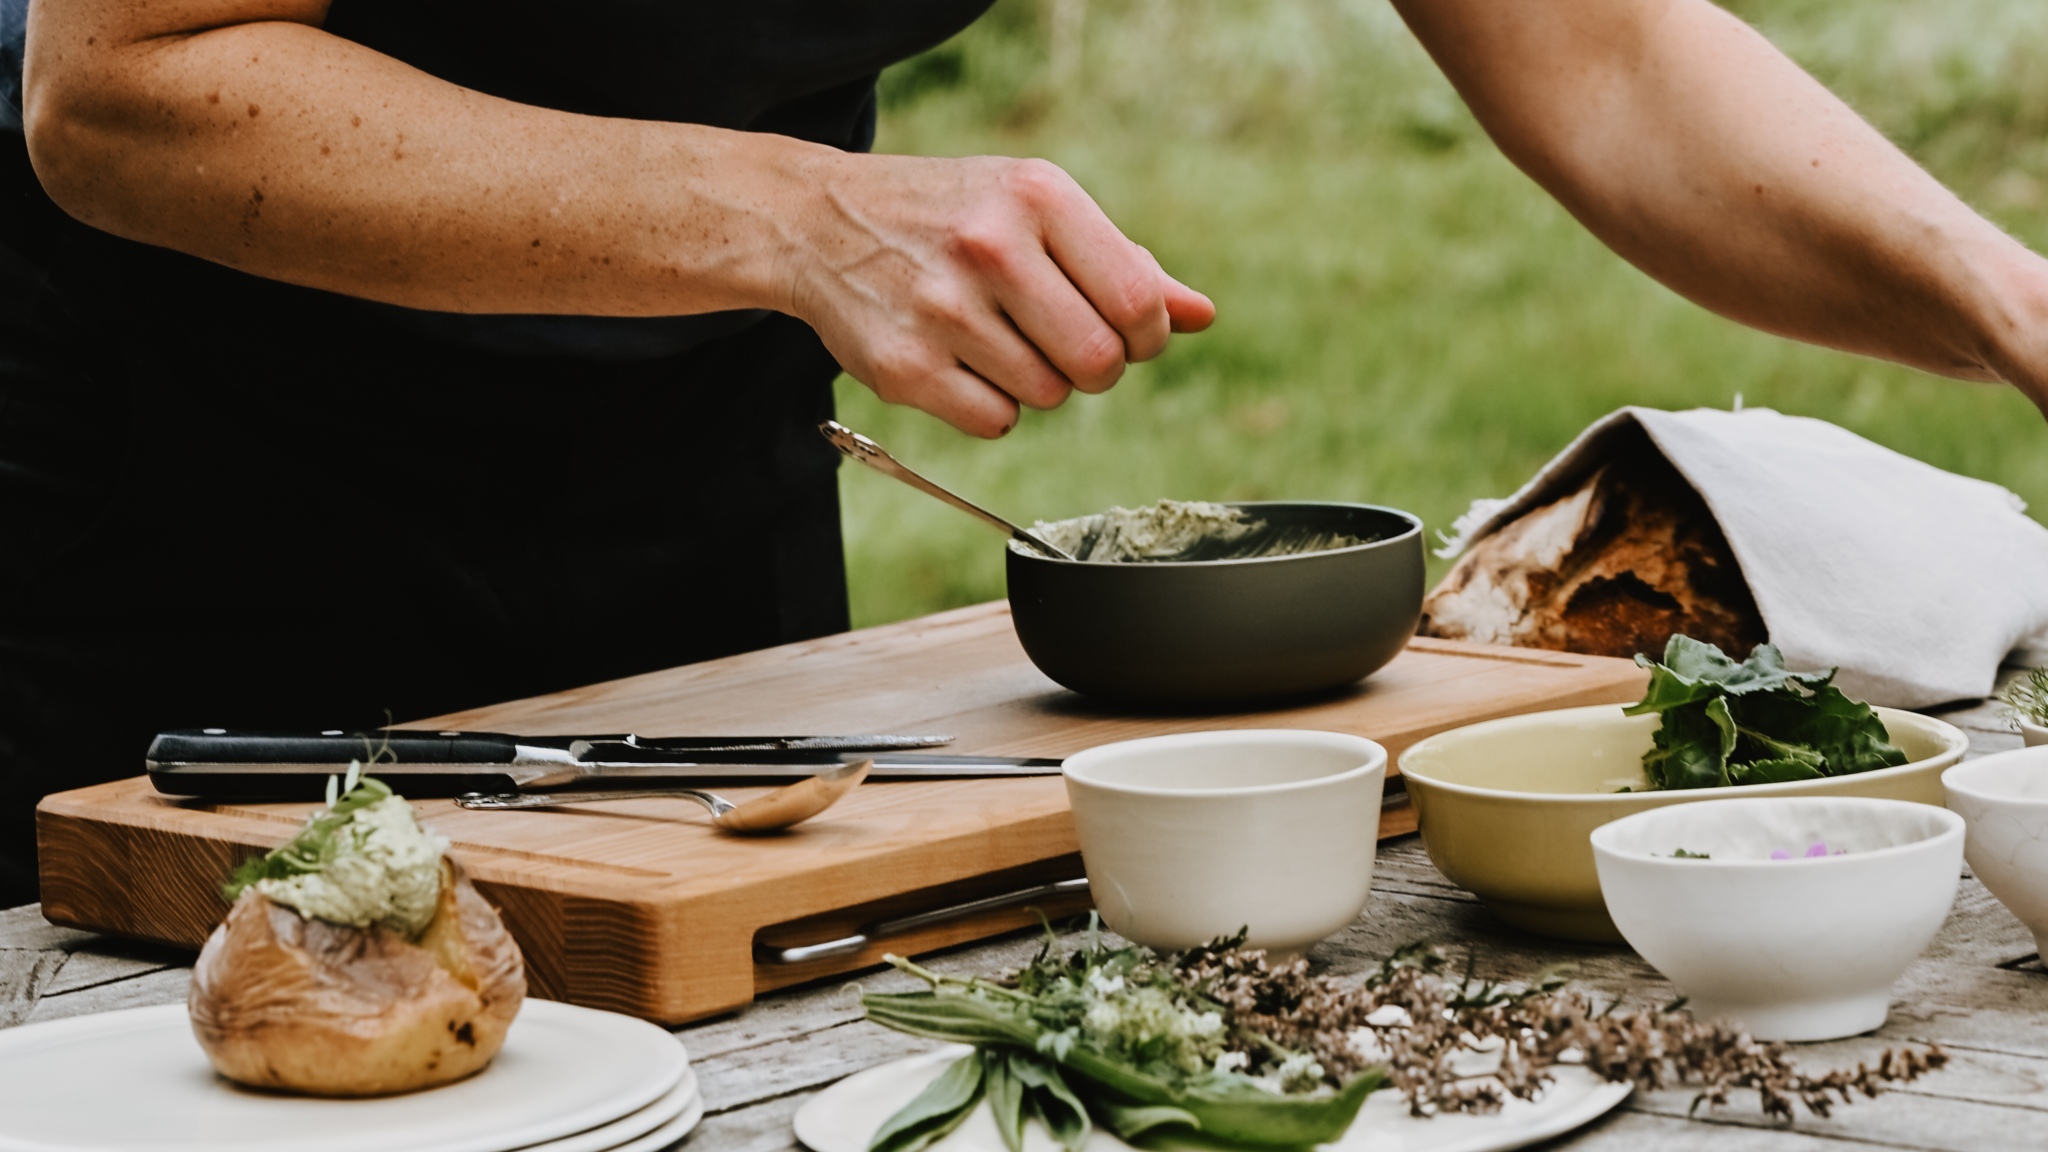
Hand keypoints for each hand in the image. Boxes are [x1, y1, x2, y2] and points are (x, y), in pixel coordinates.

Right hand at [783, 153, 1214, 436]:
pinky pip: (995, 421)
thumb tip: (1201, 316)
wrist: (821, 221)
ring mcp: (942, 310)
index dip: (1146, 337)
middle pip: (1098, 364)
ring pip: (1047, 398)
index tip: (1121, 330)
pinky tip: (960, 363)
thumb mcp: (1036, 209)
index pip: (1138, 303)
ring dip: (1036, 384)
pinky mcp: (904, 367)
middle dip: (1093, 368)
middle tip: (1059, 343)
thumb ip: (1123, 263)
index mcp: (1038, 196)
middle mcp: (990, 247)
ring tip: (996, 339)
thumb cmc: (952, 214)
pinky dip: (990, 407)